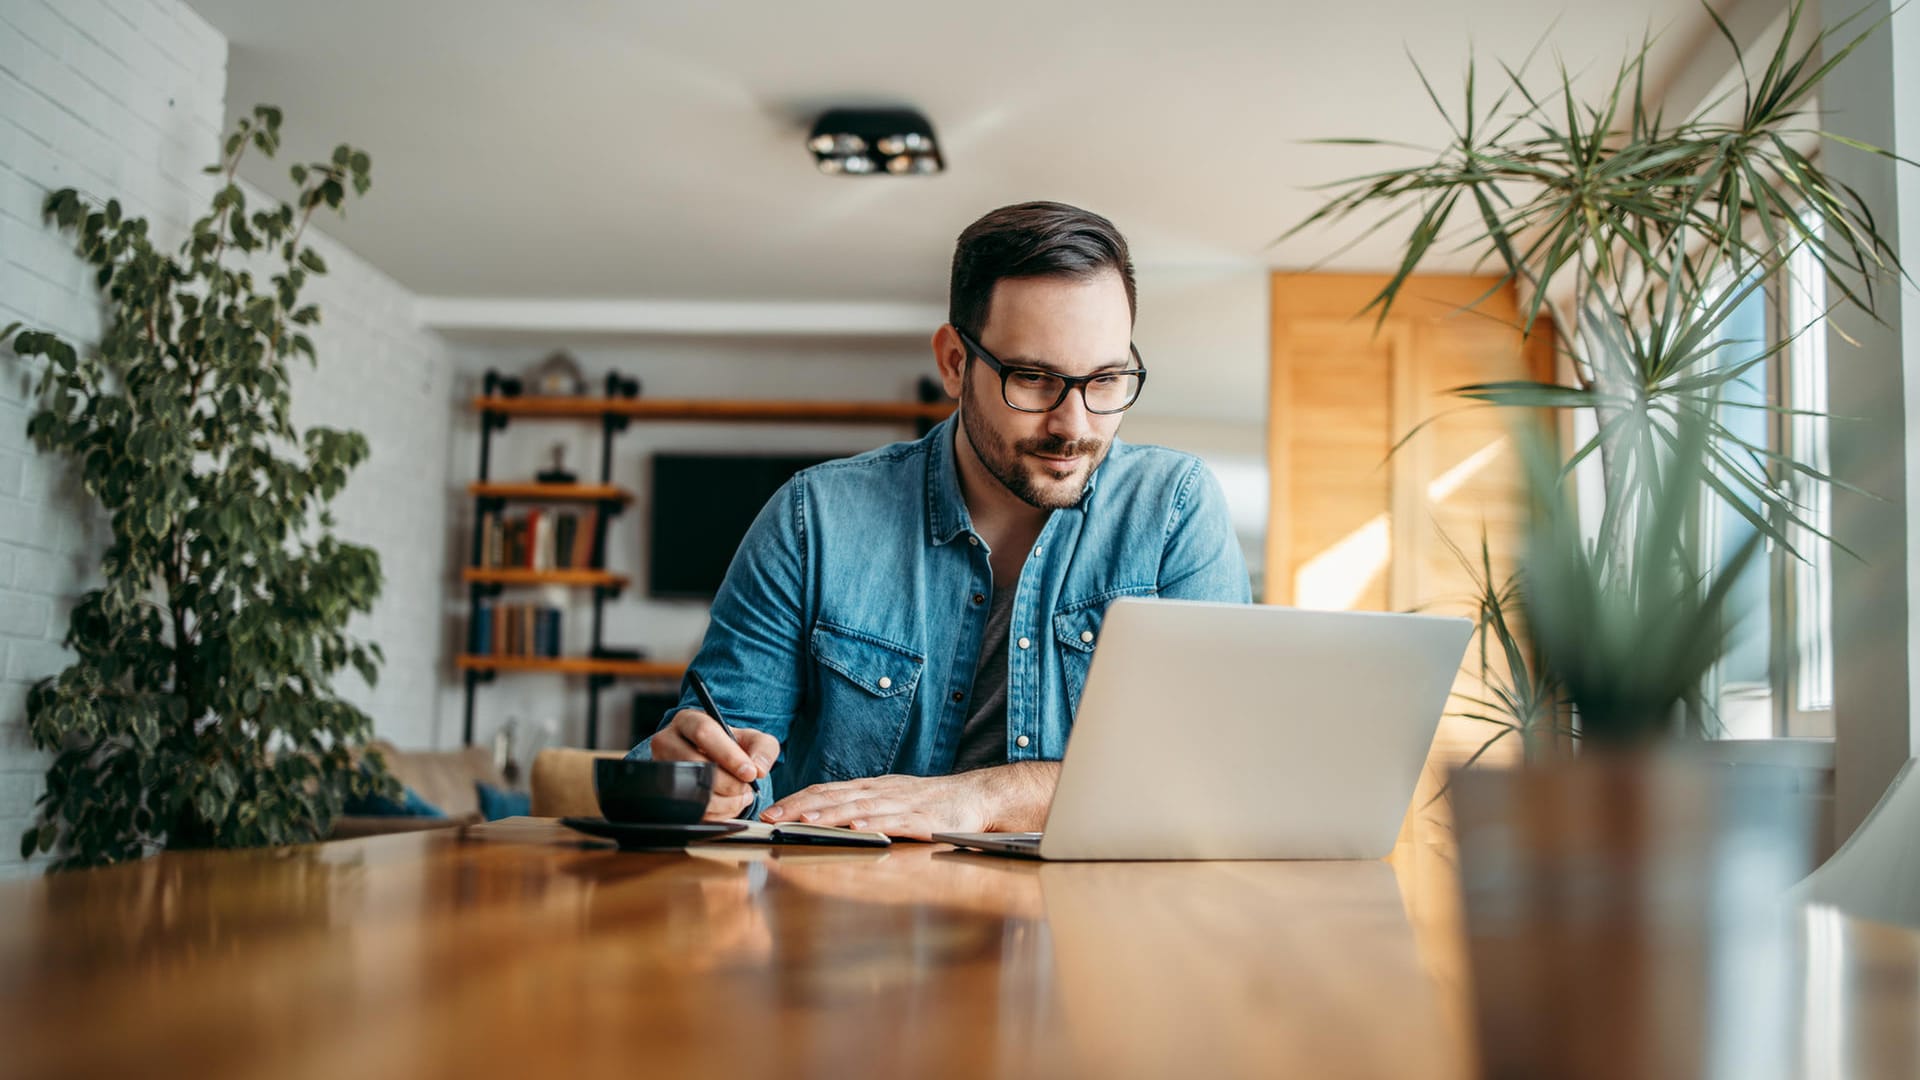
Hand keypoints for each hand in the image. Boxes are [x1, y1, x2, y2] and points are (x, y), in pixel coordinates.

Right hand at [648, 709, 780, 820]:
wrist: (715, 763)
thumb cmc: (732, 747)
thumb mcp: (753, 740)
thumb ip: (763, 749)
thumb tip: (758, 769)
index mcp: (688, 721)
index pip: (704, 733)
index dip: (729, 755)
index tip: (750, 773)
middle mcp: (668, 742)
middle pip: (696, 765)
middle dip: (729, 783)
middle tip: (746, 788)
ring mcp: (662, 769)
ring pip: (692, 792)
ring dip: (725, 801)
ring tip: (741, 796)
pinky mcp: (665, 794)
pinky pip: (691, 810)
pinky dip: (717, 814)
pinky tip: (729, 805)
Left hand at [761, 772, 992, 840]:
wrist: (974, 796)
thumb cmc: (929, 801)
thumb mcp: (888, 798)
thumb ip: (859, 804)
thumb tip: (822, 814)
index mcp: (870, 787)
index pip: (825, 790)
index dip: (796, 800)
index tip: (770, 811)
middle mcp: (880, 792)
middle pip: (834, 797)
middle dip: (800, 808)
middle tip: (772, 819)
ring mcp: (900, 804)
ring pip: (858, 808)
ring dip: (829, 815)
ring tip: (804, 823)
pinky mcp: (922, 820)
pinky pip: (894, 821)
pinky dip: (873, 823)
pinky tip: (856, 827)